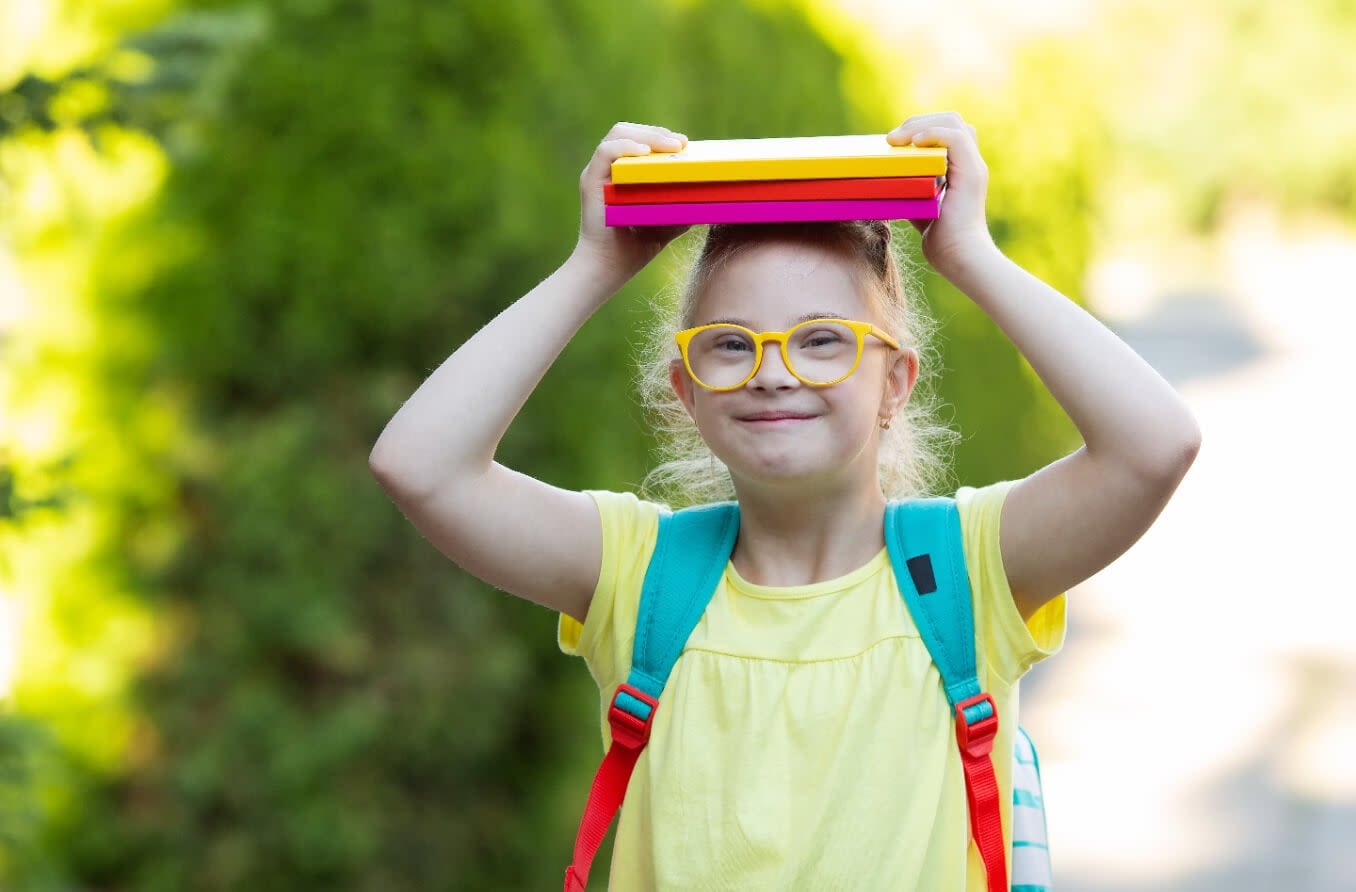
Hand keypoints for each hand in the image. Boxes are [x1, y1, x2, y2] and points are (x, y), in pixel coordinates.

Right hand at [572, 122, 690, 282]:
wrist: (607, 270)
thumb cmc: (632, 251)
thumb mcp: (663, 226)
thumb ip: (679, 211)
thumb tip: (706, 203)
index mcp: (620, 175)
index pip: (639, 140)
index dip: (661, 137)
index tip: (684, 145)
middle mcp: (607, 170)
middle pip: (628, 131)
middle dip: (657, 132)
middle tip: (681, 143)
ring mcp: (597, 174)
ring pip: (617, 134)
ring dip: (647, 135)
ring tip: (669, 146)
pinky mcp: (590, 182)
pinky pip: (606, 152)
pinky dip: (626, 147)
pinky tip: (646, 152)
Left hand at [887, 112, 996, 273]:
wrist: (961, 259)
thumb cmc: (942, 243)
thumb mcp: (921, 209)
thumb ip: (913, 192)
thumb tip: (887, 183)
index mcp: (960, 169)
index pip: (945, 132)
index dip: (919, 130)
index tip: (893, 143)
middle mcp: (969, 163)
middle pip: (949, 121)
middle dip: (917, 123)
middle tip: (891, 139)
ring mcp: (973, 166)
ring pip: (952, 122)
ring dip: (920, 125)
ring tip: (896, 140)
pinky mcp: (971, 173)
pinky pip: (955, 138)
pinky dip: (933, 134)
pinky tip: (913, 143)